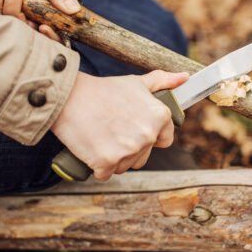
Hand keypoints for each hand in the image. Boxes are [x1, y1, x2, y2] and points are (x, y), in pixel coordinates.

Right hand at [51, 71, 188, 180]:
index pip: (165, 141)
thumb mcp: (136, 82)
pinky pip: (106, 174)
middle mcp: (148, 135)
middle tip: (112, 130)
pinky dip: (98, 166)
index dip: (150, 137)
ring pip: (125, 166)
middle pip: (143, 156)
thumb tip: (183, 78)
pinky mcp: (107, 162)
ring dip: (114, 158)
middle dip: (129, 148)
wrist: (68, 96)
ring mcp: (129, 150)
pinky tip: (92, 148)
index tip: (133, 130)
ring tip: (102, 137)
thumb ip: (163, 81)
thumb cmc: (102, 90)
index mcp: (159, 116)